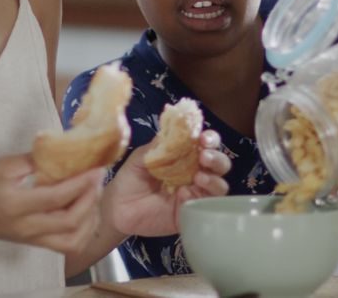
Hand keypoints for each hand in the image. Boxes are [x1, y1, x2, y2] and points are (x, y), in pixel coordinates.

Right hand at [0, 154, 103, 254]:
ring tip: (93, 195)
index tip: (97, 169)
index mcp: (16, 204)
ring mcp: (33, 239)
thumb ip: (36, 159)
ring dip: (90, 218)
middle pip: (70, 221)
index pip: (57, 197)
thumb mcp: (4, 166)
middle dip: (91, 199)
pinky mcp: (37, 244)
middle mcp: (27, 226)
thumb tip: (66, 150)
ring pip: (73, 239)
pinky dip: (84, 231)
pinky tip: (87, 212)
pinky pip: (68, 245)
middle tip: (98, 178)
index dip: (81, 183)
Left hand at [104, 130, 230, 236]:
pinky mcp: (191, 212)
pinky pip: (207, 206)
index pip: (207, 144)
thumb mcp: (142, 157)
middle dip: (216, 158)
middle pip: (220, 163)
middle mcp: (195, 172)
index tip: (202, 138)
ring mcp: (195, 193)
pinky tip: (185, 195)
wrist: (117, 208)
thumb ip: (160, 144)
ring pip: (220, 185)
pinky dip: (202, 198)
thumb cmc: (130, 178)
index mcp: (185, 155)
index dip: (210, 139)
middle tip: (204, 157)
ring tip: (198, 177)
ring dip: (214, 179)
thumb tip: (175, 126)